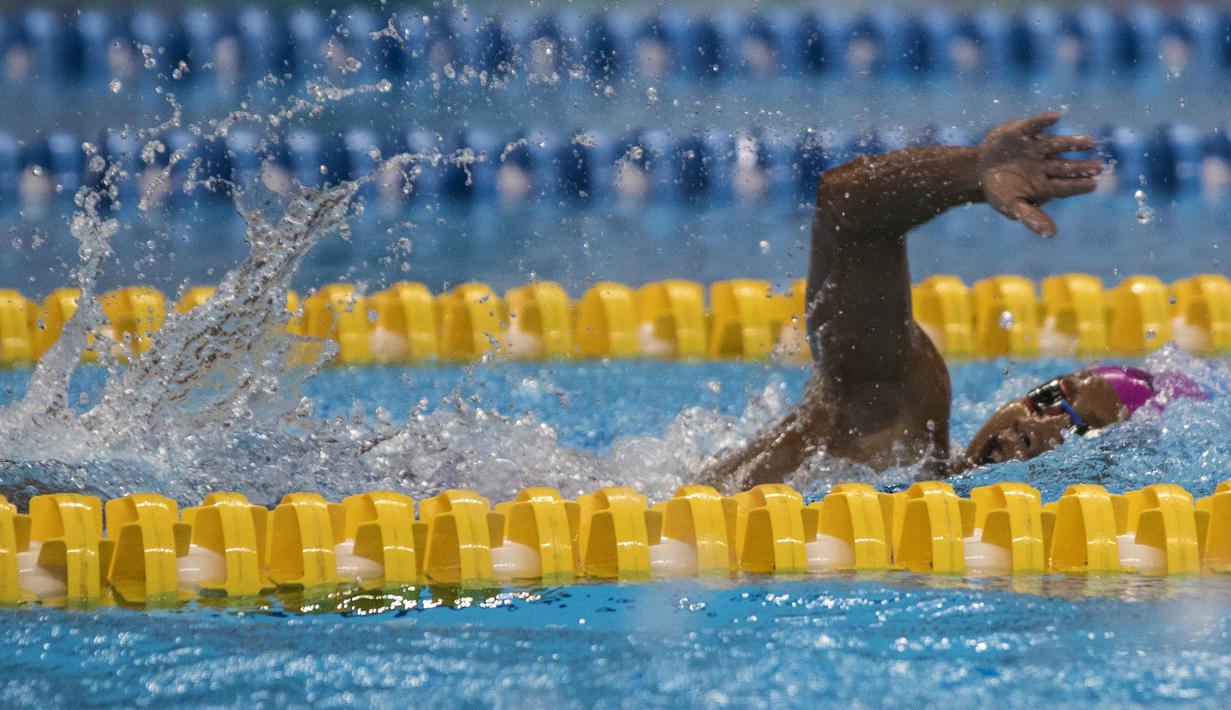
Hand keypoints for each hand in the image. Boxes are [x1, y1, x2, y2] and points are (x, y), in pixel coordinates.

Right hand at [978, 112, 1101, 236]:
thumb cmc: (1000, 192)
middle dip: (1081, 167)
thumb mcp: (1011, 206)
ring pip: (1056, 145)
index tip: (1092, 185)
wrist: (981, 170)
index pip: (1065, 187)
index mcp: (1045, 185)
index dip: (1078, 186)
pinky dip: (1042, 122)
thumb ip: (1031, 217)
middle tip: (1099, 167)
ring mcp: (1036, 148)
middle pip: (1065, 166)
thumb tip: (1051, 234)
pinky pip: (1034, 126)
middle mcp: (1046, 166)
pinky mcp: (1023, 133)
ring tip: (1090, 142)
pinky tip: (1055, 117)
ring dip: (1072, 143)